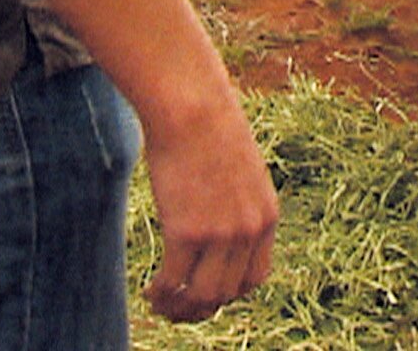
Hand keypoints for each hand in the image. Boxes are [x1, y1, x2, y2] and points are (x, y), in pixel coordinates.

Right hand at [140, 90, 278, 322]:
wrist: (193, 108)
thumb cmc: (210, 132)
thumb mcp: (240, 173)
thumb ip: (238, 204)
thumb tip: (220, 229)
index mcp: (267, 216)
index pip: (254, 278)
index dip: (229, 292)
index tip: (206, 292)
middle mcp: (249, 230)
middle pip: (228, 293)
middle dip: (201, 307)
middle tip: (177, 306)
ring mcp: (220, 233)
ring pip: (202, 296)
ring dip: (180, 309)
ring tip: (161, 303)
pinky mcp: (187, 231)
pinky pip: (174, 283)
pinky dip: (161, 295)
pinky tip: (150, 291)